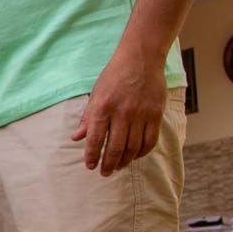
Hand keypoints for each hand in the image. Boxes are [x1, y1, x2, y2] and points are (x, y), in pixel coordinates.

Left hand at [73, 49, 165, 175]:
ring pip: (134, 147)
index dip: (92, 156)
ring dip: (125, 160)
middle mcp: (122, 112)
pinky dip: (142, 151)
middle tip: (105, 173)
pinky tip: (136, 155)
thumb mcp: (96, 94)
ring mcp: (141, 114)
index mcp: (103, 107)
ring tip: (118, 166)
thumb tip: (76, 138)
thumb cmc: (114, 76)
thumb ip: (88, 118)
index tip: (90, 166)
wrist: (141, 58)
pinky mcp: (156, 113)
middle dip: (109, 164)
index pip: (96, 139)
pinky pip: (150, 140)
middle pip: (116, 147)